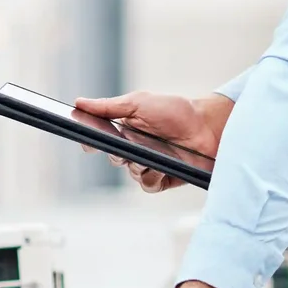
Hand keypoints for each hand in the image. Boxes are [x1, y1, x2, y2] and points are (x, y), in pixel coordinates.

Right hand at [73, 90, 231, 191]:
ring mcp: (149, 165)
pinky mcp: (163, 178)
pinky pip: (148, 185)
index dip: (91, 142)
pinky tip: (161, 166)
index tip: (89, 141)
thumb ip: (109, 106)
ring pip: (131, 173)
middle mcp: (134, 149)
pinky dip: (152, 176)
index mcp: (125, 130)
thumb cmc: (176, 111)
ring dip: (138, 165)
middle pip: (114, 158)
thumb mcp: (140, 103)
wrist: (207, 125)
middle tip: (127, 145)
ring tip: (150, 155)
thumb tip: (79, 103)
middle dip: (119, 153)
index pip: (99, 140)